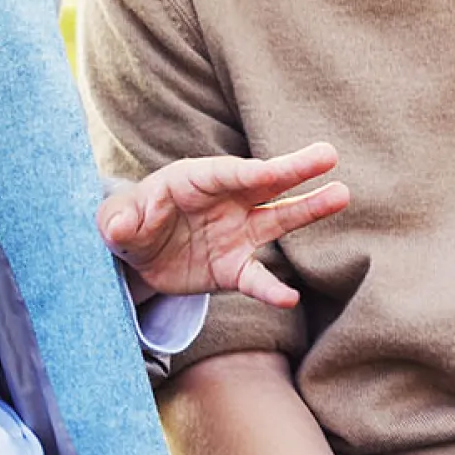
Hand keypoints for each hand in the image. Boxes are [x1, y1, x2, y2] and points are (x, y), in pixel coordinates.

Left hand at [98, 142, 348, 307]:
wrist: (136, 256)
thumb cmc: (127, 224)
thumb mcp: (113, 221)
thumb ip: (118, 221)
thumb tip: (118, 226)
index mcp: (193, 181)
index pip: (224, 173)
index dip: (247, 172)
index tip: (271, 171)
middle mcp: (224, 201)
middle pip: (263, 183)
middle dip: (293, 170)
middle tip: (328, 155)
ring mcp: (236, 232)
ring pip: (276, 219)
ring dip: (307, 209)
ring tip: (340, 194)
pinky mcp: (234, 265)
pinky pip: (256, 277)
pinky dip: (271, 289)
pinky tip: (290, 299)